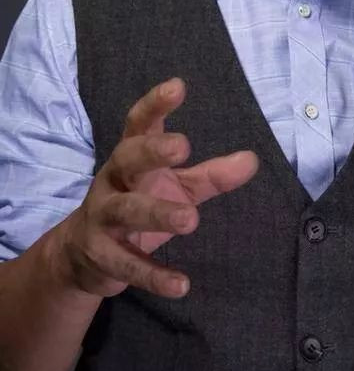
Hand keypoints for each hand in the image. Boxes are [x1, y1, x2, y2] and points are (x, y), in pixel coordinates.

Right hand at [56, 78, 258, 298]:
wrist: (83, 255)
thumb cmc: (138, 202)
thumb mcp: (176, 185)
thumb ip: (212, 174)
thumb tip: (252, 160)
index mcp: (130, 156)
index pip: (138, 124)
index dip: (155, 104)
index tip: (178, 86)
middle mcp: (113, 180)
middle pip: (127, 158)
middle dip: (151, 150)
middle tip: (182, 146)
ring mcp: (103, 217)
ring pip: (126, 210)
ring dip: (158, 214)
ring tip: (191, 220)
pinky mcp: (101, 255)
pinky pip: (127, 264)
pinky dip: (154, 275)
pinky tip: (181, 284)